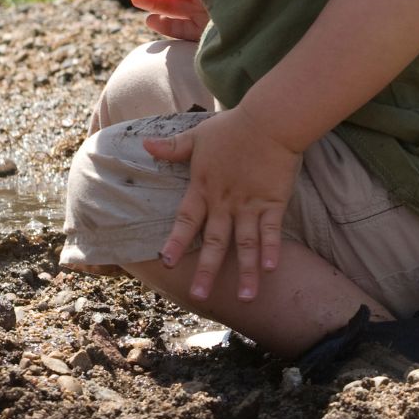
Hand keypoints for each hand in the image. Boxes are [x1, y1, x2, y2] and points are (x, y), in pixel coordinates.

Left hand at [142, 107, 298, 302]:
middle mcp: (225, 202)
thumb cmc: (232, 127)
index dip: (176, 242)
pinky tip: (271, 270)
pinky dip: (272, 249)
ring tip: (245, 298)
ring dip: (246, 271)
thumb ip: (172, 148)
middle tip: (198, 295)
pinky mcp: (273, 202)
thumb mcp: (197, 136)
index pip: (186, 220)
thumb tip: (144, 145)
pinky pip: (272, 230)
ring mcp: (250, 204)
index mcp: (204, 188)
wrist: (268, 120)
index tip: (166, 262)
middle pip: (215, 242)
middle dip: (206, 270)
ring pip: (246, 244)